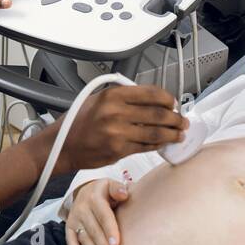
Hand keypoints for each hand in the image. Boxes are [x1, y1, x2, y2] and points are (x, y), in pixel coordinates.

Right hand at [46, 84, 184, 174]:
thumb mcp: (97, 99)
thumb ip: (122, 96)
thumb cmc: (78, 123)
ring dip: (172, 134)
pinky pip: (146, 147)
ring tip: (179, 134)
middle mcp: (116, 112)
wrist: (62, 146)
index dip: (168, 99)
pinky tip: (163, 143)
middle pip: (158, 114)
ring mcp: (118, 133)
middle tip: (182, 120)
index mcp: (113, 95)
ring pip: (155, 133)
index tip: (173, 103)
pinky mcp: (119, 150)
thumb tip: (150, 99)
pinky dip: (158, 145)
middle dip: (175, 118)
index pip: (151, 94)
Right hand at [65, 176, 131, 244]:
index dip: (110, 230)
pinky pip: (70, 239)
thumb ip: (118, 189)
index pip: (103, 216)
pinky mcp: (69, 226)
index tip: (116, 244)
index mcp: (95, 197)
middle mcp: (82, 208)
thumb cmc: (105, 192)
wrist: (86, 190)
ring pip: (84, 237)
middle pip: (94, 230)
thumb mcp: (111, 185)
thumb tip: (124, 194)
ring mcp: (75, 218)